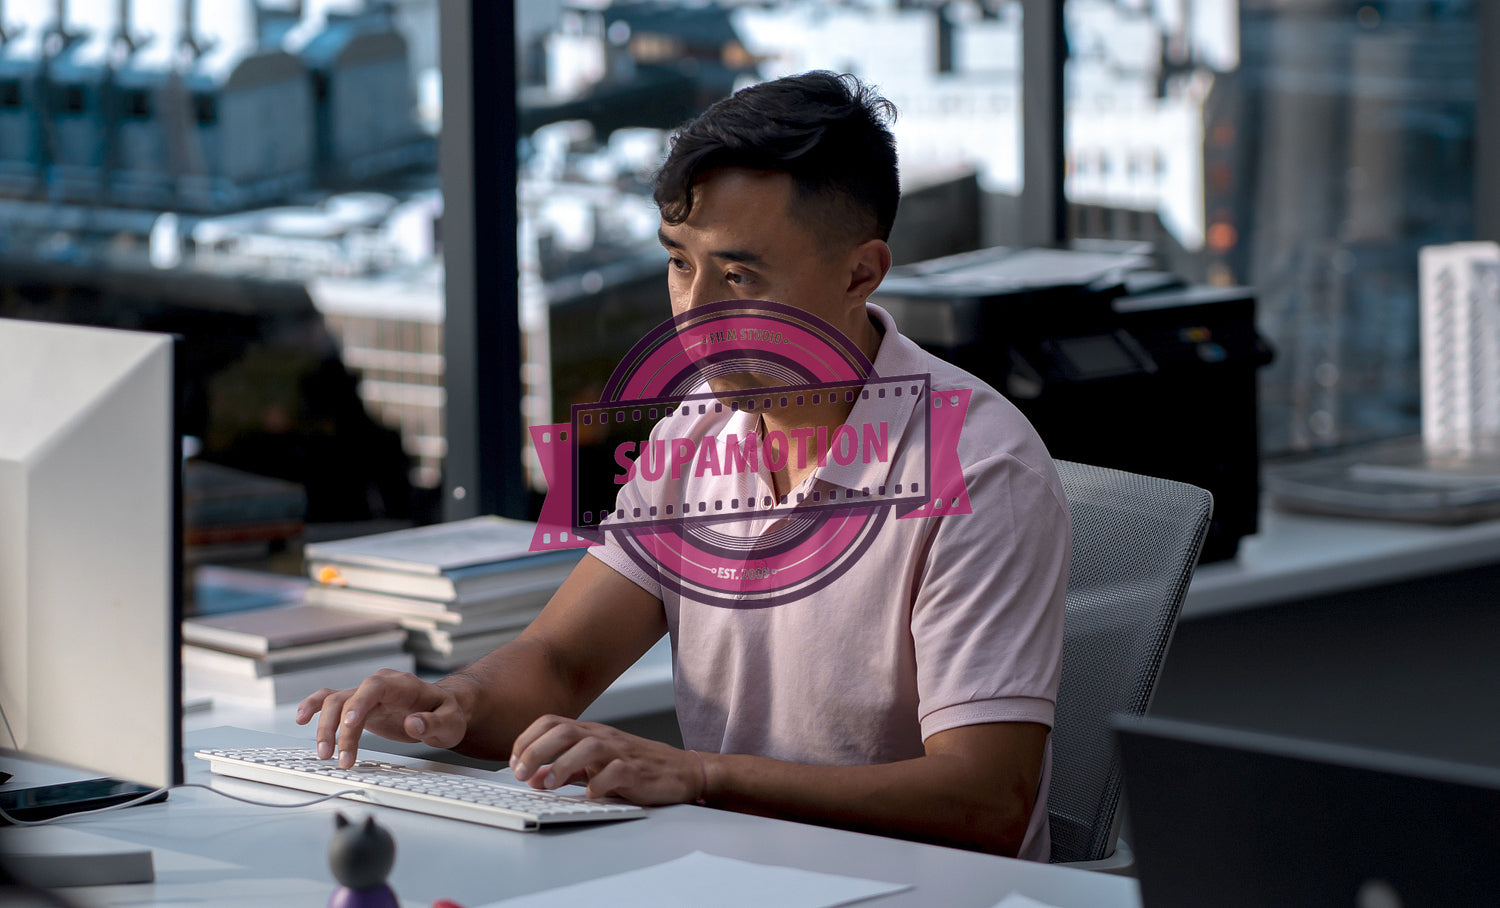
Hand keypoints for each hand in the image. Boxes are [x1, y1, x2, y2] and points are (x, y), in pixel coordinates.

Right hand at [295, 670, 469, 767]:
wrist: (442, 710)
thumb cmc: (447, 714)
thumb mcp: (450, 723)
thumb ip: (434, 723)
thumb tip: (413, 723)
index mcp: (402, 685)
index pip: (375, 687)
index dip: (359, 703)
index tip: (349, 724)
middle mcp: (380, 685)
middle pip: (348, 698)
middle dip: (338, 728)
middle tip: (339, 758)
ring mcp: (367, 695)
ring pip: (334, 702)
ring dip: (325, 728)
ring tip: (325, 755)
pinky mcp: (358, 706)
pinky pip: (330, 701)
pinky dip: (313, 707)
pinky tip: (300, 719)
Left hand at [509, 715, 704, 804]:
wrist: (680, 770)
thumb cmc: (635, 766)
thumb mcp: (595, 766)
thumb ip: (565, 770)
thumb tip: (533, 778)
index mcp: (590, 732)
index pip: (551, 722)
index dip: (527, 739)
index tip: (514, 762)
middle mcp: (603, 737)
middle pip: (564, 730)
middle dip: (537, 750)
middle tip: (521, 773)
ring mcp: (621, 752)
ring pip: (589, 746)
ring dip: (563, 764)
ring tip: (550, 784)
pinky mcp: (638, 770)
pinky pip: (617, 771)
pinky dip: (599, 782)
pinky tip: (589, 794)